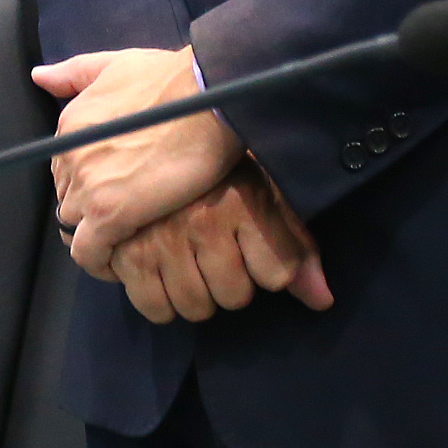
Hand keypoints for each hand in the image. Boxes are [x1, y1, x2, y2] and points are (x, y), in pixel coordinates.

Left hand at [32, 45, 243, 271]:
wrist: (211, 98)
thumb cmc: (174, 80)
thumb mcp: (118, 64)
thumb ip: (75, 73)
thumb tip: (38, 76)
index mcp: (70, 125)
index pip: (65, 170)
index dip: (89, 183)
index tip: (114, 191)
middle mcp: (69, 155)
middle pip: (68, 199)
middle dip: (91, 209)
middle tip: (125, 217)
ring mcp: (87, 185)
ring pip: (75, 226)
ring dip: (97, 235)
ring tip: (127, 240)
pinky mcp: (109, 212)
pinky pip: (88, 253)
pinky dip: (99, 263)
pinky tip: (119, 264)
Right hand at [106, 169, 333, 324]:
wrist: (150, 140)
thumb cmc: (216, 172)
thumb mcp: (263, 195)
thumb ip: (296, 248)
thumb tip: (322, 301)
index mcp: (242, 201)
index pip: (277, 274)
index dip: (269, 269)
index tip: (256, 249)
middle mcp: (203, 221)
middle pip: (236, 296)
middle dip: (232, 285)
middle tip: (219, 257)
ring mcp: (161, 239)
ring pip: (197, 307)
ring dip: (198, 296)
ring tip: (192, 266)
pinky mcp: (126, 254)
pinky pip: (154, 307)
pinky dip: (160, 302)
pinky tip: (163, 275)